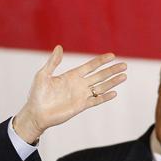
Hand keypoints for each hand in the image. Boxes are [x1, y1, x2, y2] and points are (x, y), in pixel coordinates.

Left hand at [12, 46, 126, 143]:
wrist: (36, 113)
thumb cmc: (37, 94)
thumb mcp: (43, 75)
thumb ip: (53, 62)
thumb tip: (59, 47)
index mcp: (71, 75)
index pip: (90, 66)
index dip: (101, 61)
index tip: (112, 55)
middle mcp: (78, 84)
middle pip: (99, 75)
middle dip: (112, 70)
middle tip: (125, 65)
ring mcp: (80, 96)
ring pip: (100, 87)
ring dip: (112, 82)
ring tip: (124, 76)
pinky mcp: (80, 106)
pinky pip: (95, 101)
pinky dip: (104, 97)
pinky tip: (114, 93)